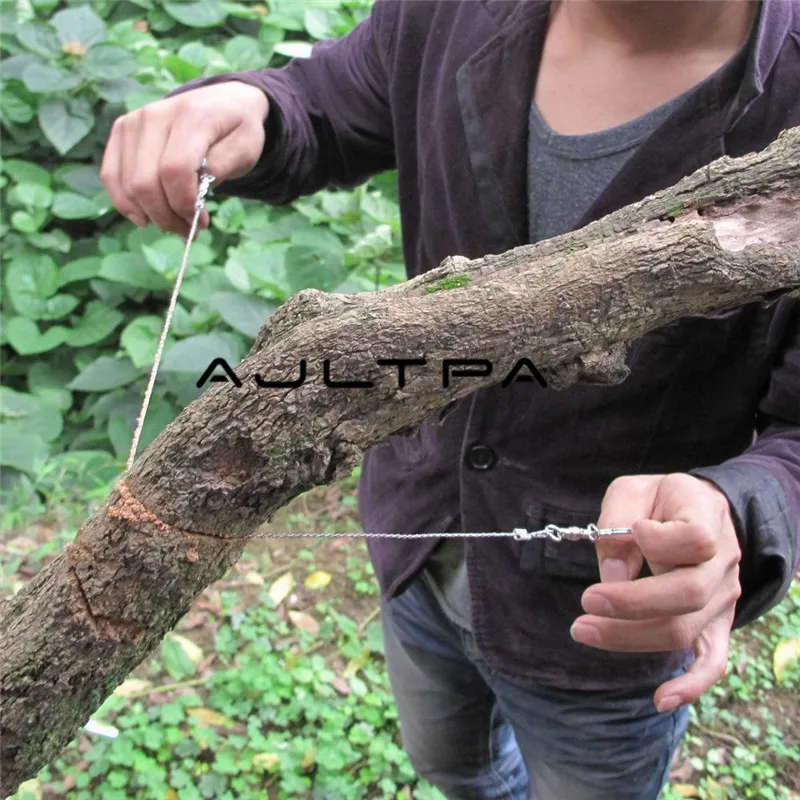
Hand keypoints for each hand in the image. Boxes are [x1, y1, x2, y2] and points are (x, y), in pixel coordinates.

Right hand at [100, 81, 268, 235]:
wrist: (223, 102)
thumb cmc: (237, 131)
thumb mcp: (245, 149)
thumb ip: (221, 169)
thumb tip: (193, 194)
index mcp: (193, 116)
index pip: (175, 169)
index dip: (184, 204)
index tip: (202, 223)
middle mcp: (156, 114)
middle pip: (146, 181)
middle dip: (167, 216)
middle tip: (188, 230)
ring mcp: (134, 121)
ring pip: (128, 183)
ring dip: (150, 214)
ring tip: (173, 224)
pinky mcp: (121, 130)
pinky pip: (111, 175)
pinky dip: (125, 203)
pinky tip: (144, 217)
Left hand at [570, 473, 741, 712]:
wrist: (697, 511)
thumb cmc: (658, 499)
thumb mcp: (634, 490)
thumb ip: (619, 521)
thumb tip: (612, 575)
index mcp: (707, 519)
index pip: (695, 540)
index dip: (660, 541)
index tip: (633, 530)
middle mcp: (723, 563)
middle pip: (687, 595)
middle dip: (630, 604)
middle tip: (585, 601)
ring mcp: (723, 598)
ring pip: (685, 630)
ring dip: (631, 636)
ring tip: (582, 630)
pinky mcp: (715, 623)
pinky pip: (712, 661)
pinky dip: (691, 685)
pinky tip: (660, 700)